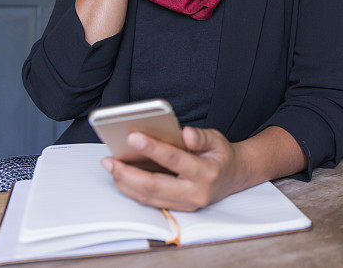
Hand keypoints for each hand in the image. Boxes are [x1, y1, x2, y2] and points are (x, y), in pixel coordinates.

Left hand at [101, 127, 247, 211]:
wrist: (234, 177)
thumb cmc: (220, 155)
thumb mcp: (217, 139)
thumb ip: (201, 136)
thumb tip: (185, 134)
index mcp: (207, 172)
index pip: (175, 160)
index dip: (153, 149)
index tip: (132, 137)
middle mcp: (196, 193)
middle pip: (155, 186)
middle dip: (128, 173)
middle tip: (109, 160)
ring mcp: (186, 205)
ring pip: (148, 197)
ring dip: (125, 183)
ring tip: (110, 166)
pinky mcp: (178, 209)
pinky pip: (150, 201)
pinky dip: (132, 190)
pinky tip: (120, 177)